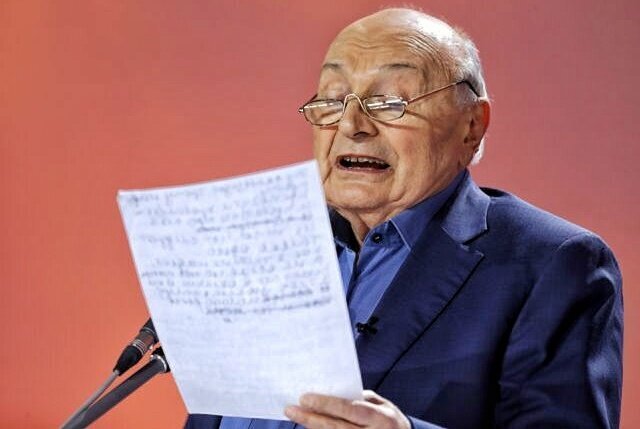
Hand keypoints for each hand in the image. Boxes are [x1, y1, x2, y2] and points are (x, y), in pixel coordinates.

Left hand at [284, 390, 410, 428]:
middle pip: (335, 427)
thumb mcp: (382, 405)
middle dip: (311, 418)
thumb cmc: (389, 419)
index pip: (349, 410)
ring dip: (312, 428)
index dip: (326, 404)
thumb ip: (359, 399)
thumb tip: (333, 394)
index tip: (305, 397)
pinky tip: (310, 427)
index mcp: (380, 418)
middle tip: (290, 409)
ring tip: (296, 416)